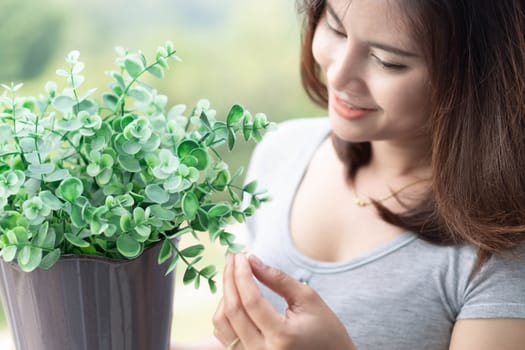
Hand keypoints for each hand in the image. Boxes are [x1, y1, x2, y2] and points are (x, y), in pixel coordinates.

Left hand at [213, 253, 355, 349]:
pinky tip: (234, 297)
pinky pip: (224, 336)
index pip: (251, 300)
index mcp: (282, 337)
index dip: (242, 274)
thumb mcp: (308, 299)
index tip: (240, 255)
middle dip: (229, 279)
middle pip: (232, 311)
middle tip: (232, 258)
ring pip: (222, 324)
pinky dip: (225, 314)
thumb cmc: (326, 330)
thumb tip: (251, 259)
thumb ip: (278, 279)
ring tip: (235, 276)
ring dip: (225, 296)